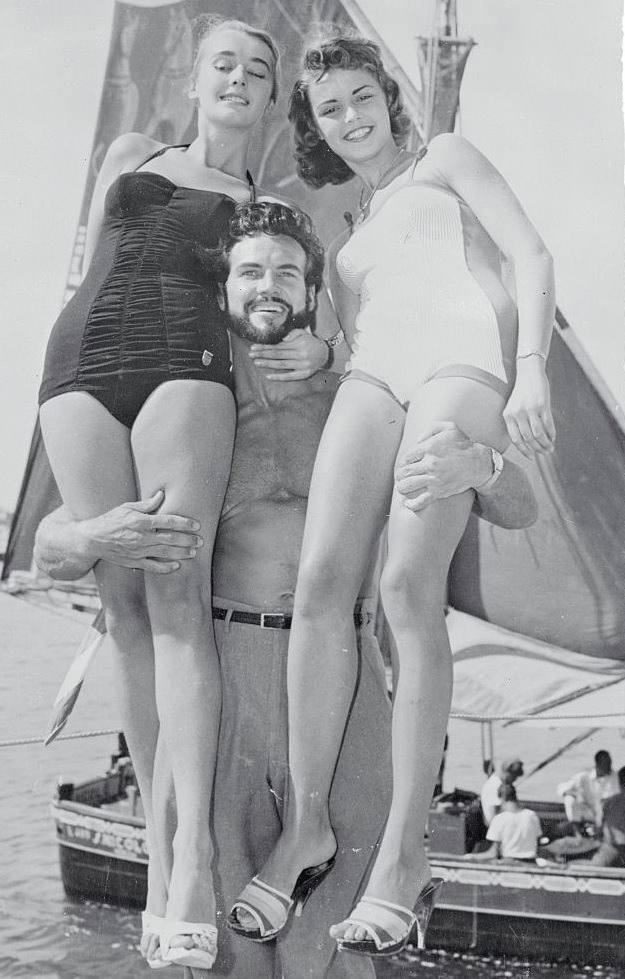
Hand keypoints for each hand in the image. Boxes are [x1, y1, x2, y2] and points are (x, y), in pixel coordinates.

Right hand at [83, 490, 202, 572]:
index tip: (196, 525)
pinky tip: (176, 566)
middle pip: (170, 538)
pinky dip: (165, 567)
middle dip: (187, 540)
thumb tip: (161, 495)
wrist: (92, 539)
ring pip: (164, 552)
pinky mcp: (134, 561)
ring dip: (181, 553)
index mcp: (140, 521)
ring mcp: (138, 550)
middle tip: (200, 541)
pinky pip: (152, 566)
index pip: (167, 521)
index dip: (184, 523)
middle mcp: (141, 536)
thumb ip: (147, 504)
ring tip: (194, 552)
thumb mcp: (127, 507)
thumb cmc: (110, 520)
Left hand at [248, 329, 327, 379]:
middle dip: (263, 354)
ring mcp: (302, 365)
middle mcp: (300, 354)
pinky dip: (279, 377)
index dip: (265, 347)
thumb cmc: (311, 342)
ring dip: (268, 364)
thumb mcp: (303, 333)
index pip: (278, 346)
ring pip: (282, 365)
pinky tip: (269, 376)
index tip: (254, 347)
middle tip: (251, 354)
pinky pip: (290, 376)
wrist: (326, 353)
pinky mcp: (304, 374)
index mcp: (298, 344)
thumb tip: (281, 339)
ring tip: (257, 363)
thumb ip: (292, 333)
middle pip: (278, 354)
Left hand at [395, 421, 491, 511]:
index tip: (404, 466)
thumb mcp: (449, 428)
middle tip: (400, 477)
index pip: (406, 458)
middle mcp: (429, 464)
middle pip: (404, 472)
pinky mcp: (438, 491)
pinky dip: (412, 504)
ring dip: (401, 487)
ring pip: (408, 485)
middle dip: (400, 475)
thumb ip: (431, 428)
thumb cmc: (463, 445)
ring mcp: (433, 479)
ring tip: (401, 488)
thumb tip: (417, 440)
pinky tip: (407, 503)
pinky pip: (421, 500)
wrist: (478, 464)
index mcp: (429, 448)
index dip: (402, 463)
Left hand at [503, 359, 554, 457]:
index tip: (530, 457)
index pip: (516, 439)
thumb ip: (516, 423)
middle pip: (528, 438)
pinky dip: (551, 433)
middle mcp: (518, 413)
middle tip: (544, 453)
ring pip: (538, 434)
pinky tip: (553, 437)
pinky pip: (548, 424)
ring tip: (550, 448)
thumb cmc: (522, 393)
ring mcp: (530, 409)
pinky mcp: (543, 405)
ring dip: (545, 443)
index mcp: (508, 415)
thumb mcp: (513, 407)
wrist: (529, 373)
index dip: (524, 451)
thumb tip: (525, 443)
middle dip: (537, 449)